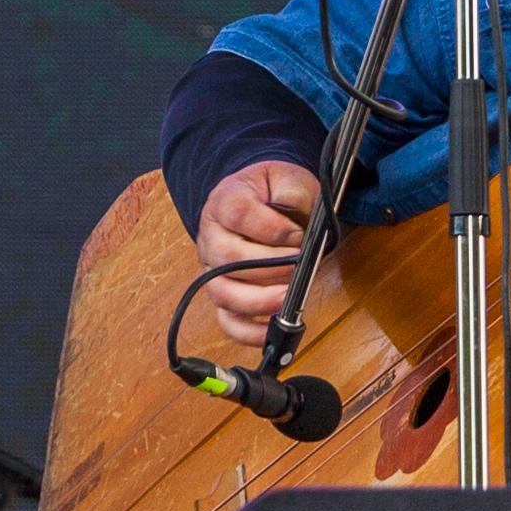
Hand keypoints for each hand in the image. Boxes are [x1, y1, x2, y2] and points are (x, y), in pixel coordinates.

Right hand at [195, 159, 320, 357]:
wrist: (259, 200)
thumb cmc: (273, 192)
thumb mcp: (286, 178)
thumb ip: (294, 192)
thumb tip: (299, 224)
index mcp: (224, 202)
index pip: (237, 214)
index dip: (269, 228)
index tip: (296, 235)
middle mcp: (211, 237)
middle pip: (227, 258)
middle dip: (269, 266)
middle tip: (298, 265)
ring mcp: (214, 269)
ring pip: (222, 292)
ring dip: (258, 300)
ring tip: (286, 298)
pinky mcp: (224, 294)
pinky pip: (227, 321)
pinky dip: (248, 332)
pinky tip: (271, 332)